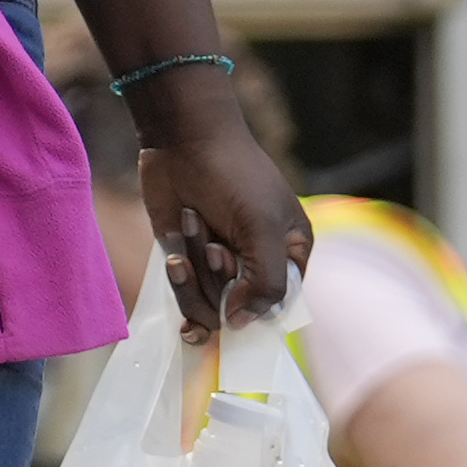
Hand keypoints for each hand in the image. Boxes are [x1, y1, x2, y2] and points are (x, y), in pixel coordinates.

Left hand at [135, 102, 311, 328]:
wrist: (184, 141)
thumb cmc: (234, 176)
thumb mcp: (262, 229)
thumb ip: (265, 283)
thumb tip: (242, 324)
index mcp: (291, 255)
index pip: (280, 307)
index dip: (256, 308)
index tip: (237, 291)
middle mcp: (257, 265)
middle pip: (240, 312)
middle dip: (219, 282)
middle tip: (213, 246)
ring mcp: (221, 266)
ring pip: (209, 308)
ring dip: (195, 274)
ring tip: (193, 228)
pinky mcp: (189, 263)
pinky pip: (185, 296)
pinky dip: (179, 282)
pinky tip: (175, 257)